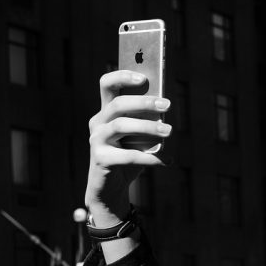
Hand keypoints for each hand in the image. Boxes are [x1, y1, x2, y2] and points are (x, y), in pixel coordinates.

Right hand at [85, 70, 171, 226]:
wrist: (111, 189)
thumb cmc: (128, 157)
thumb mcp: (139, 137)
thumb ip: (147, 122)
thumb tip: (165, 109)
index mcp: (106, 112)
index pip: (107, 84)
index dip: (123, 76)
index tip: (144, 77)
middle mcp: (98, 123)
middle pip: (117, 104)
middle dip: (143, 102)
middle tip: (167, 105)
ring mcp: (96, 141)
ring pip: (121, 126)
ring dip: (148, 127)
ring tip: (169, 131)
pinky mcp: (100, 159)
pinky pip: (128, 155)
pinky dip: (150, 158)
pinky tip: (167, 161)